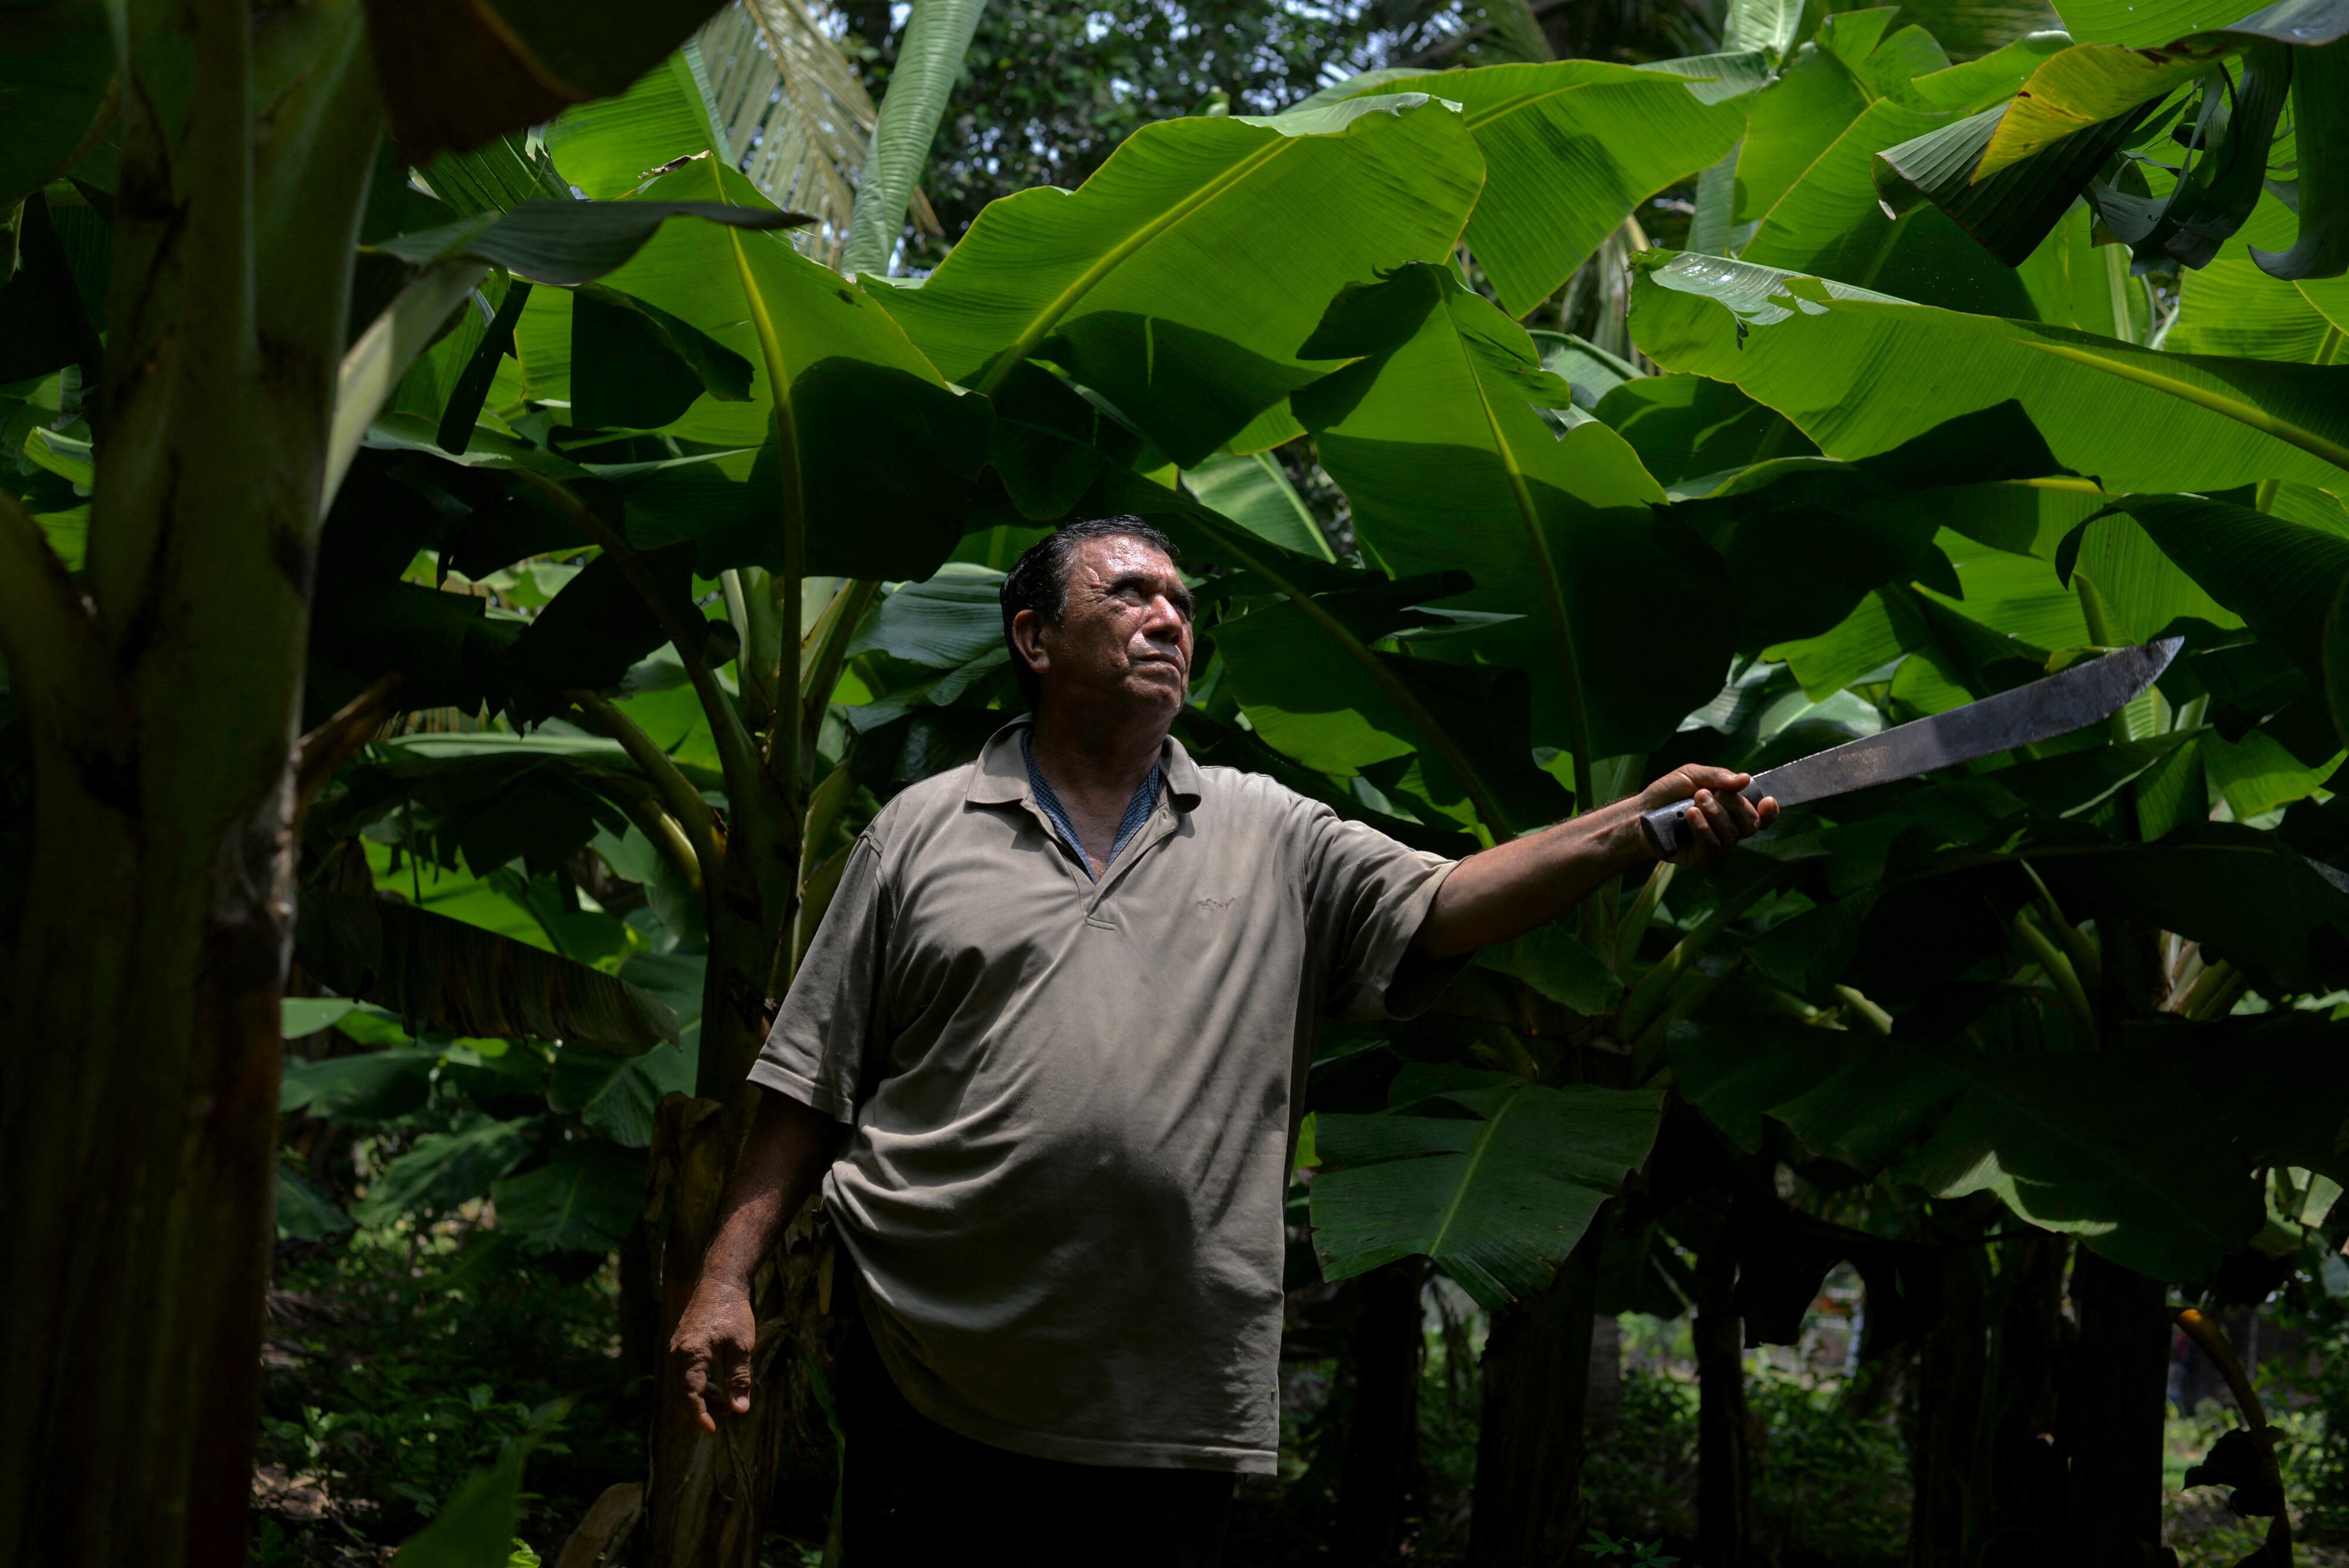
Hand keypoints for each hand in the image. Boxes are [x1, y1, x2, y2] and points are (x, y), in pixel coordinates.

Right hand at [670, 1279, 756, 1433]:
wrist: (721, 1281)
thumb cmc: (733, 1312)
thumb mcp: (742, 1347)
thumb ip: (739, 1378)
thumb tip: (739, 1410)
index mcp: (690, 1355)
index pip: (690, 1395)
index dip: (700, 1416)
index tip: (712, 1431)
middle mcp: (678, 1354)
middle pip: (682, 1394)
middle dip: (701, 1411)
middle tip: (723, 1421)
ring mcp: (678, 1349)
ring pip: (684, 1385)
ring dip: (703, 1399)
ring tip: (727, 1408)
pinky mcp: (683, 1345)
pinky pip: (687, 1374)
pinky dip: (701, 1385)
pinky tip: (719, 1390)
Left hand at [1637, 765, 1777, 866]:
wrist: (1642, 811)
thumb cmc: (1669, 793)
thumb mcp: (1693, 775)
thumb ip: (1719, 776)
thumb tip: (1746, 779)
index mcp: (1732, 810)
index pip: (1761, 816)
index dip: (1770, 813)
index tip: (1768, 801)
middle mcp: (1729, 829)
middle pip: (1750, 824)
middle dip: (1734, 805)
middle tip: (1705, 792)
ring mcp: (1716, 845)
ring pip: (1732, 834)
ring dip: (1715, 813)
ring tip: (1695, 800)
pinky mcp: (1701, 857)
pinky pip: (1712, 845)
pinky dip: (1703, 827)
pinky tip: (1691, 815)